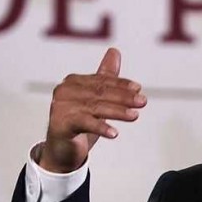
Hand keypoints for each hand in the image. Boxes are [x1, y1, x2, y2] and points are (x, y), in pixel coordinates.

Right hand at [38, 48, 146, 172]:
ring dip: (118, 111)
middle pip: (100, 93)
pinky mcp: (60, 124)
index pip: (102, 81)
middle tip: (142, 102)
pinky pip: (85, 124)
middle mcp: (64, 91)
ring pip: (95, 107)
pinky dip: (101, 128)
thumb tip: (114, 51)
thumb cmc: (80, 122)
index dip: (121, 84)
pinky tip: (114, 133)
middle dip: (124, 97)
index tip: (138, 89)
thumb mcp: (96, 99)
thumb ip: (105, 77)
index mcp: (74, 82)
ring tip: (135, 116)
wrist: (62, 150)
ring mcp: (60, 107)